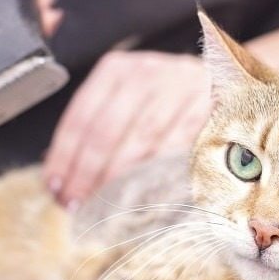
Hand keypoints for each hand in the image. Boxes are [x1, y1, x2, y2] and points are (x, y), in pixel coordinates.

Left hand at [43, 50, 211, 207]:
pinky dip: (159, 178)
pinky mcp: (207, 110)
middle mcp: (146, 74)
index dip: (65, 156)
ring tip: (104, 209)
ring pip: (141, 143)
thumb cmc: (165, 96)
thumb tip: (58, 176)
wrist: (222, 80)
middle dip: (87, 174)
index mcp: (116, 70)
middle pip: (107, 131)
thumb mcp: (126, 100)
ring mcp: (178, 90)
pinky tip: (145, 200)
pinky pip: (178, 151)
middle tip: (75, 205)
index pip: (81, 116)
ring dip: (119, 181)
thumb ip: (94, 129)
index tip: (56, 187)